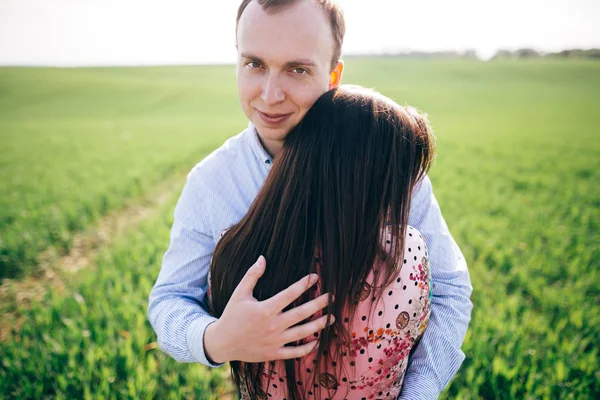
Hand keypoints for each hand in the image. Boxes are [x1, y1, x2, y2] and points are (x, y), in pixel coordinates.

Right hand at [204, 255, 334, 362]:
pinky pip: (295, 352)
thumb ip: (252, 275)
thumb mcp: (239, 293)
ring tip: (332, 318)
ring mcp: (275, 341)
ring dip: (320, 325)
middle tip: (332, 297)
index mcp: (266, 309)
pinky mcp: (274, 353)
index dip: (304, 284)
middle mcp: (273, 325)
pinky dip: (308, 348)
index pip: (290, 294)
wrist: (222, 342)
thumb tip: (263, 257)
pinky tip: (318, 341)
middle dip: (320, 304)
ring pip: (303, 332)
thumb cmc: (232, 315)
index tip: (315, 277)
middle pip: (302, 313)